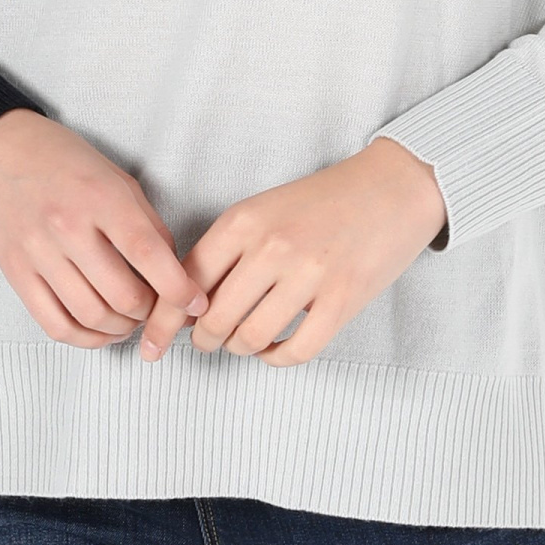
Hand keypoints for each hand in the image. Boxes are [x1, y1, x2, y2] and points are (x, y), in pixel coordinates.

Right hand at [0, 109, 208, 348]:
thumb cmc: (62, 160)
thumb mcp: (116, 177)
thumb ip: (147, 223)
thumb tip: (173, 270)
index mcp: (101, 197)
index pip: (148, 255)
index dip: (178, 289)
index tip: (196, 304)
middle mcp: (68, 227)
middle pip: (123, 296)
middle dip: (152, 313)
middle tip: (159, 309)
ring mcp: (38, 253)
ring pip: (91, 316)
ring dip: (121, 329)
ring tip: (131, 320)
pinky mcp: (15, 273)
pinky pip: (54, 324)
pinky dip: (85, 339)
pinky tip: (100, 331)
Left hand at [138, 136, 446, 366]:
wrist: (394, 186)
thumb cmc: (325, 200)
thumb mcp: (265, 210)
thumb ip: (226, 252)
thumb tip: (187, 305)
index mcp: (244, 220)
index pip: (185, 282)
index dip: (161, 321)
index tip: (150, 345)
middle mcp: (272, 246)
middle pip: (213, 318)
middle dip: (203, 340)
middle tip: (207, 342)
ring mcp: (310, 275)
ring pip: (249, 338)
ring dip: (239, 348)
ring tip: (243, 341)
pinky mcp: (343, 300)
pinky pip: (295, 350)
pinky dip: (276, 358)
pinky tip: (275, 347)